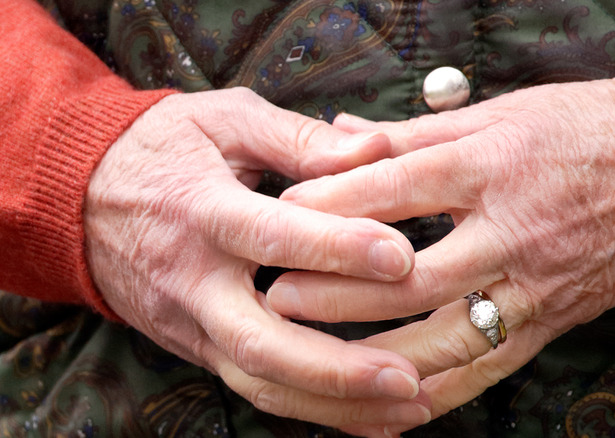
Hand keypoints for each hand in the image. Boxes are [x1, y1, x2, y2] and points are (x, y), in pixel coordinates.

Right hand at [84, 87, 430, 434]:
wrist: (78, 196)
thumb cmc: (162, 149)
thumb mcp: (225, 120)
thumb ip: (300, 138)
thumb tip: (377, 150)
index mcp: (204, 211)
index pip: (273, 237)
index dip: (337, 249)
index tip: (401, 259)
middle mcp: (194, 281)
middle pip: (261, 342)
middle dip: (338, 367)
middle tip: (409, 375)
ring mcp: (192, 323)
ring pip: (260, 382)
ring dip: (335, 404)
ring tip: (409, 405)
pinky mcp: (197, 346)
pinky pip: (255, 387)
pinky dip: (314, 409)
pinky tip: (371, 416)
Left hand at [268, 78, 614, 429]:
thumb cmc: (585, 133)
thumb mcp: (501, 114)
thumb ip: (414, 134)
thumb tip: (342, 135)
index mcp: (491, 167)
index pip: (394, 190)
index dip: (329, 206)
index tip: (280, 218)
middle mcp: (509, 233)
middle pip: (408, 275)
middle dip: (334, 292)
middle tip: (276, 298)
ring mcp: (531, 287)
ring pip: (443, 339)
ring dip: (372, 357)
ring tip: (314, 358)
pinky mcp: (548, 325)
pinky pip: (484, 372)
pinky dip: (432, 395)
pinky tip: (385, 404)